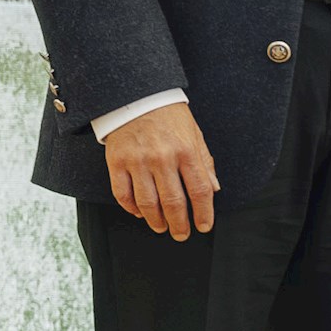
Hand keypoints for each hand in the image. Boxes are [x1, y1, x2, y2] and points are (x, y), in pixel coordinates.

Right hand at [102, 101, 220, 239]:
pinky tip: (140, 214)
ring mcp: (138, 161)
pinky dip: (132, 209)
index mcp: (186, 151)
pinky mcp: (116, 162)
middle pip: (174, 202)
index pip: (199, 190)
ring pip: (148, 203)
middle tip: (182, 234)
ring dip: (156, 221)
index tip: (204, 226)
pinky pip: (123, 194)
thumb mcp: (195, 135)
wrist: (137, 97)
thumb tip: (214, 190)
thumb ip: (204, 163)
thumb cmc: (170, 117)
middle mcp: (163, 158)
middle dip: (180, 224)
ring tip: (162, 227)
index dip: (203, 213)